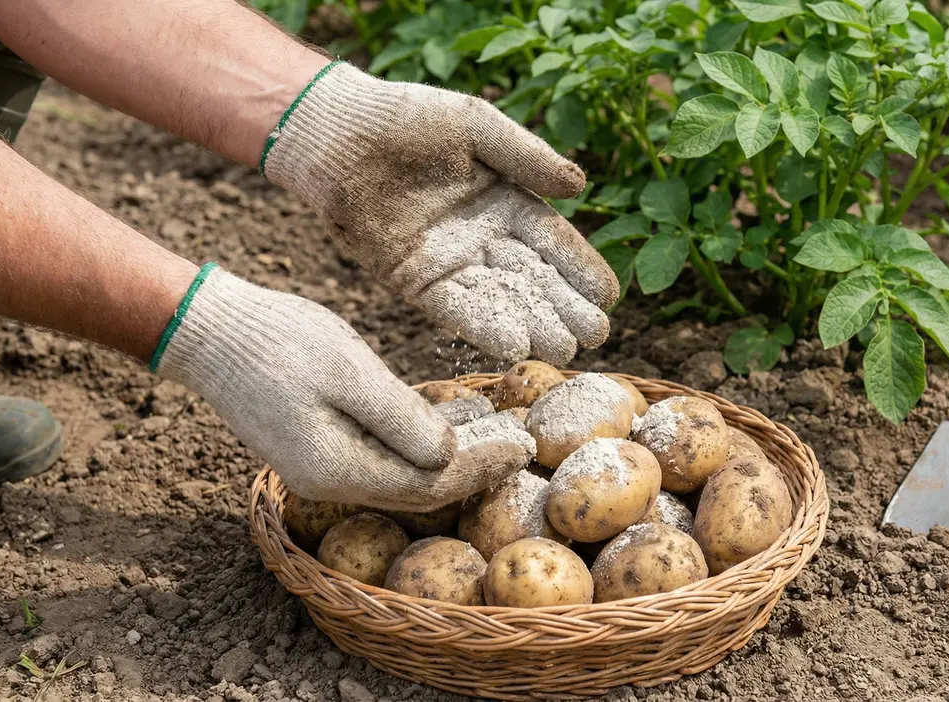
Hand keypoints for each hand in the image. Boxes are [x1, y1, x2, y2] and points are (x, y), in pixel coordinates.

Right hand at [151, 265, 533, 510]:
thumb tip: (449, 455)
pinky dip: (418, 449)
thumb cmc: (277, 340)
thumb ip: (400, 417)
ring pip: (400, 479)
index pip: (429, 485)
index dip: (481, 468)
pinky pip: (379, 461)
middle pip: (418, 491)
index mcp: (337, 469)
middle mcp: (328, 482)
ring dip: (449, 461)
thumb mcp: (349, 370)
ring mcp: (318, 469)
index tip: (524, 446)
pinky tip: (446, 427)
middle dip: (473, 469)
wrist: (207, 329)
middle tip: (522, 445)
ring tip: (495, 437)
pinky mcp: (314, 449)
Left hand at [263, 62, 619, 364]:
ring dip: (531, 326)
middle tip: (595, 338)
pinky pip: (455, 309)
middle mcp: (484, 238)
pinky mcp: (414, 281)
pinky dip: (483, 327)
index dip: (582, 269)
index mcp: (507, 201)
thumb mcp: (476, 126)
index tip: (609, 297)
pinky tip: (512, 345)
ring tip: (562, 350)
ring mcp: (450, 263)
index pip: (554, 242)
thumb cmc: (407, 117)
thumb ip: (526, 156)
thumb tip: (579, 186)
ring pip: (500, 301)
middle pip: (533, 279)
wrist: (338, 134)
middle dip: (565, 309)